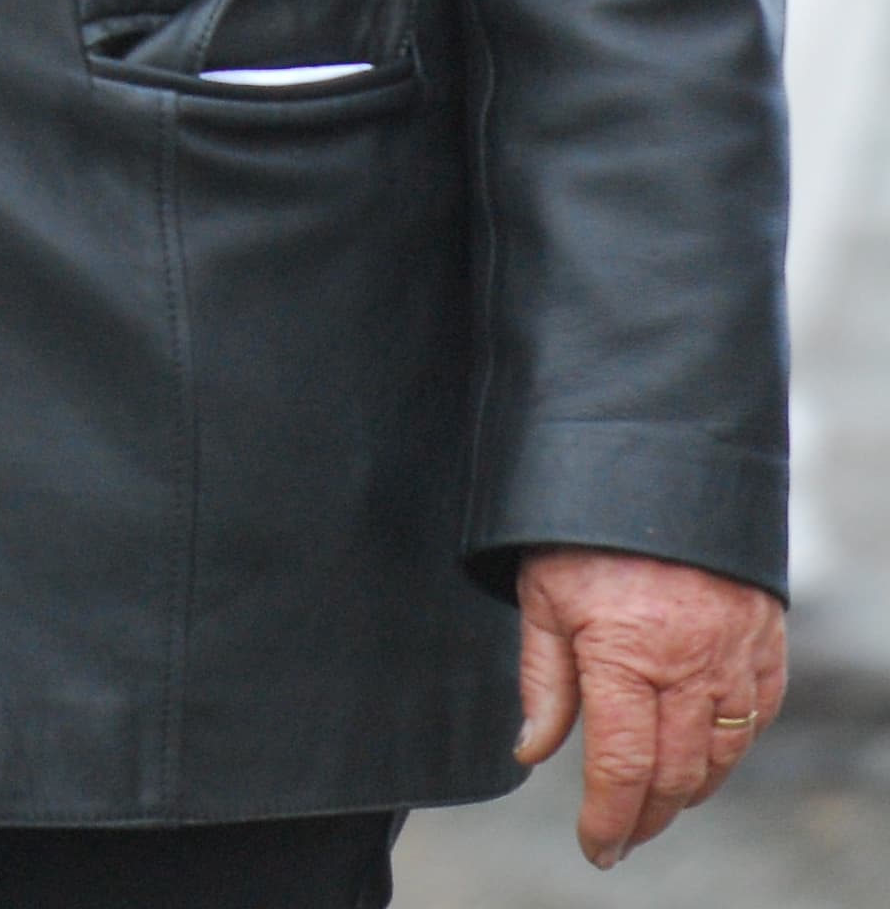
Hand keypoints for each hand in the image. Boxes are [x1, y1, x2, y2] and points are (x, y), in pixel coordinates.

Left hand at [516, 545, 785, 867]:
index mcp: (626, 653)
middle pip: (676, 773)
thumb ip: (543, 678)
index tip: (595, 846)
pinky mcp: (764, 633)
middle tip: (623, 835)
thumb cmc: (583, 520)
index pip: (623, 767)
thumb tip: (532, 751)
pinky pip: (758, 711)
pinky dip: (735, 744)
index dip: (608, 818)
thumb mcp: (541, 591)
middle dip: (647, 816)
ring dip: (690, 788)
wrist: (654, 451)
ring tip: (658, 801)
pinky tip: (707, 751)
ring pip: (723, 753)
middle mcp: (689, 662)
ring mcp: (735, 650)